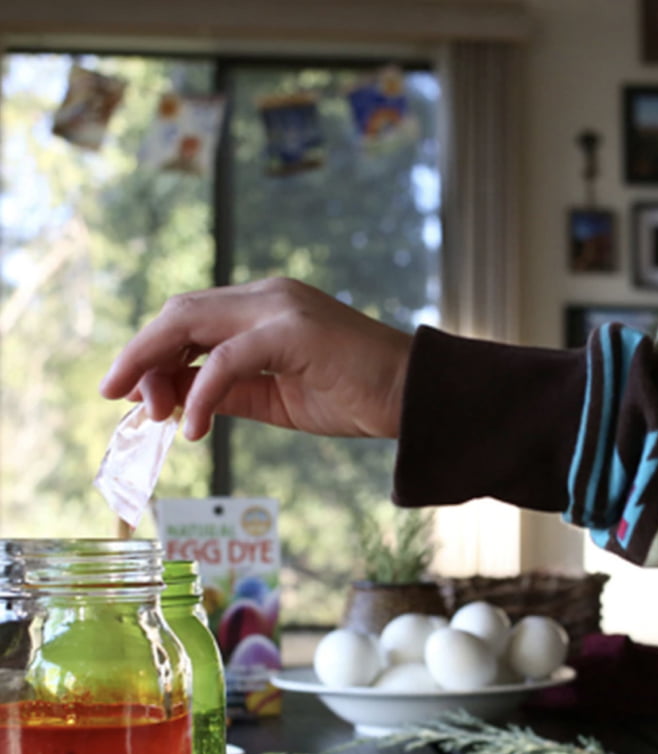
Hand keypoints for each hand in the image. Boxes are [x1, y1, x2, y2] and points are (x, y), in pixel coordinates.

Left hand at [99, 277, 412, 440]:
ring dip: (156, 365)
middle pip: (179, 312)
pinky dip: (200, 393)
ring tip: (147, 411)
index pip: (191, 318)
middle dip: (139, 354)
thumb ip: (229, 390)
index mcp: (266, 306)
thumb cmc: (355, 397)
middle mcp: (268, 295)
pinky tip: (193, 428)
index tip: (132, 394)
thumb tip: (176, 398)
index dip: (153, 353)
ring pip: (191, 322)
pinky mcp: (293, 331)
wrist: (415, 397)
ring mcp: (281, 308)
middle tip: (117, 397)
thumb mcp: (277, 398)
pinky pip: (226, 360)